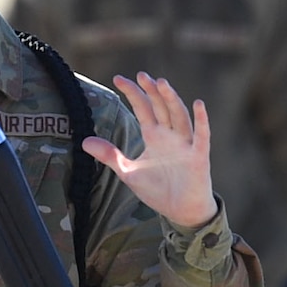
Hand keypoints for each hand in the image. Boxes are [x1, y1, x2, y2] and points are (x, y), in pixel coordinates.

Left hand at [82, 74, 215, 228]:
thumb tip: (84, 141)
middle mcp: (170, 136)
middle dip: (151, 91)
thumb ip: (110, 155)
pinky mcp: (198, 156)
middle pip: (161, 107)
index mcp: (154, 136)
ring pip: (179, 116)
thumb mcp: (128, 172)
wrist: (181, 211)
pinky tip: (197, 104)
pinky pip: (201, 135)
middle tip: (141, 75)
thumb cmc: (158, 190)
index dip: (133, 93)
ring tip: (161, 83)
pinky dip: (201, 120)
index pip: (143, 108)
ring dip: (171, 99)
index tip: (118, 79)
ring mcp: (185, 144)